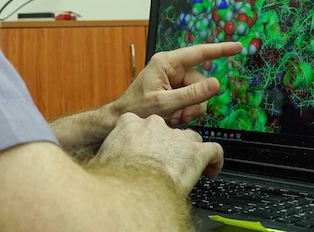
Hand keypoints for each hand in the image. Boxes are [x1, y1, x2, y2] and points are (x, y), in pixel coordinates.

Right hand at [91, 112, 225, 194]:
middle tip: (165, 166)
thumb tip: (99, 166)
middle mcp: (154, 125)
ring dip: (190, 153)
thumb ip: (105, 154)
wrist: (129, 190)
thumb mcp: (100, 159)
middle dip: (168, 147)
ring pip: (191, 139)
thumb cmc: (113, 178)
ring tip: (188, 170)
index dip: (145, 141)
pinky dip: (215, 161)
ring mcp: (176, 136)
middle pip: (167, 131)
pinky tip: (211, 171)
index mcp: (129, 123)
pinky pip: (214, 150)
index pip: (140, 125)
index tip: (146, 152)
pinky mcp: (196, 151)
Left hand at [114, 42, 242, 125]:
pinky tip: (173, 118)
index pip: (199, 53)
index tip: (237, 47)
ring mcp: (173, 79)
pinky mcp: (173, 89)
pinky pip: (190, 99)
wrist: (122, 118)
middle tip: (182, 116)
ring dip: (190, 109)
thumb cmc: (136, 108)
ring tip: (174, 118)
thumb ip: (191, 94)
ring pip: (198, 93)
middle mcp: (171, 68)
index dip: (220, 50)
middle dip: (195, 102)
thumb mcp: (165, 104)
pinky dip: (185, 111)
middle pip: (200, 81)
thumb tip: (216, 84)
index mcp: (167, 62)